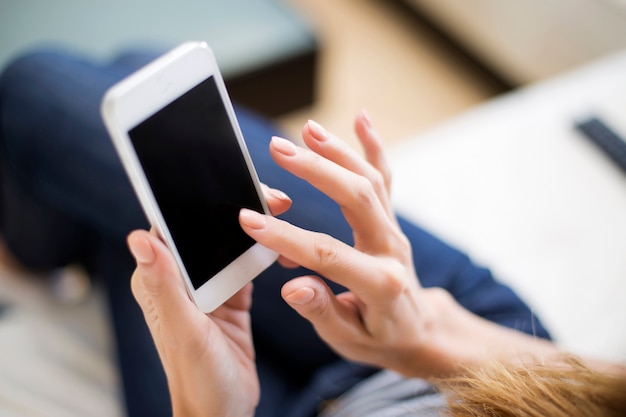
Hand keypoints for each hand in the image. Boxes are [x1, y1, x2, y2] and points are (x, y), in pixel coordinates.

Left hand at [128, 185, 290, 416]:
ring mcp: (208, 286)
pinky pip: (247, 263)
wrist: (224, 412)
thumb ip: (164, 284)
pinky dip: (264, 250)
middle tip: (270, 195)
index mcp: (159, 281)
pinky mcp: (231, 296)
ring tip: (281, 207)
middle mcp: (180, 279)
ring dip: (252, 224)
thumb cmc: (199, 380)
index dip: (194, 199)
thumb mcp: (185, 331)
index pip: (171, 227)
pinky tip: (282, 240)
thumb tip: (138, 236)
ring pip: (228, 242)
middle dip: (233, 205)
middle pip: (204, 228)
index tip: (224, 179)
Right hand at [239, 112, 452, 376]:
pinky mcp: (389, 219)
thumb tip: (293, 287)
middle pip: (357, 198)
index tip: (250, 221)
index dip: (286, 237)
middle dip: (316, 170)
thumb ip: (322, 312)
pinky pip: (385, 178)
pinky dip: (374, 147)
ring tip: (306, 129)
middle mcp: (390, 248)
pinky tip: (361, 119)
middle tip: (279, 149)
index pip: (328, 253)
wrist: (416, 329)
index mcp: (379, 283)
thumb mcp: (347, 339)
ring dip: (338, 151)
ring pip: (370, 180)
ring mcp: (392, 230)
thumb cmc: (378, 337)